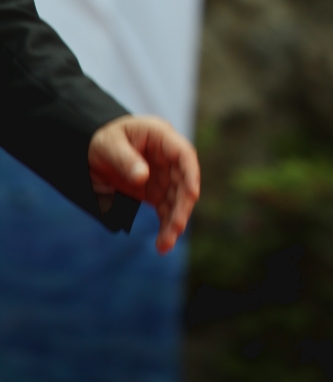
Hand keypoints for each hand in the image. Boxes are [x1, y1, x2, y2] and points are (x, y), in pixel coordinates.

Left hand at [88, 115, 200, 254]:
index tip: (192, 195)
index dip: (191, 174)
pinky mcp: (155, 192)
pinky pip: (165, 210)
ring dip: (174, 222)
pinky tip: (163, 244)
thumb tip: (143, 177)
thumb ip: (124, 159)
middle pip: (183, 182)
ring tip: (165, 245)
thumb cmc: (102, 139)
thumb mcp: (108, 145)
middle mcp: (167, 157)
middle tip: (176, 229)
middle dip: (182, 206)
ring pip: (177, 200)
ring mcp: (163, 175)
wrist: (90, 150)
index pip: (183, 154)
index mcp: (160, 136)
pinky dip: (165, 226)